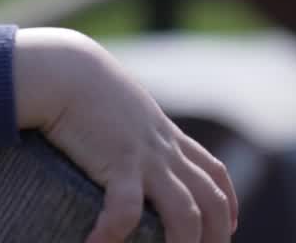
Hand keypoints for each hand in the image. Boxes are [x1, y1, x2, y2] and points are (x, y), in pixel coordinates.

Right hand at [13, 28, 237, 241]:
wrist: (65, 69)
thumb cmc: (79, 82)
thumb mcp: (115, 100)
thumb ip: (123, 120)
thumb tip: (109, 132)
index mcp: (166, 135)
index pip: (214, 172)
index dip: (229, 204)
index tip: (229, 228)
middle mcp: (164, 150)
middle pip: (212, 200)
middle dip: (216, 236)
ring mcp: (146, 158)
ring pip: (186, 213)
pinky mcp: (118, 164)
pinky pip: (126, 210)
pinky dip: (115, 233)